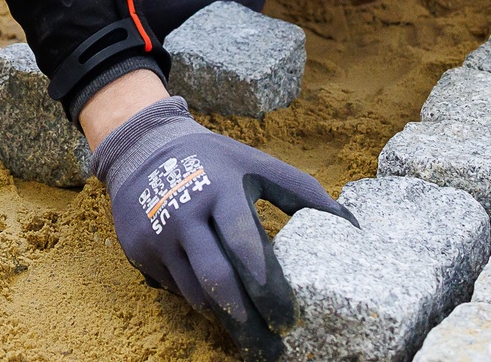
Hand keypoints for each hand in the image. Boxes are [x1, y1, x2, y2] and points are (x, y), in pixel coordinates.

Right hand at [88, 96, 346, 359]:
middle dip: (247, 323)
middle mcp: (186, 215)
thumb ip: (302, 192)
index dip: (269, 288)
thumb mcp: (256, 164)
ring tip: (253, 339)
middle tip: (272, 349)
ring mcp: (158, 235)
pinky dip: (201, 302)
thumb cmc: (213, 160)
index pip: (246, 247)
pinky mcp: (139, 252)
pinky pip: (176, 290)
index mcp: (220, 191)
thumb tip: (351, 225)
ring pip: (196, 294)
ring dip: (226, 321)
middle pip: (218, 282)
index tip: (289, 319)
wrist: (141, 148)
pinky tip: (220, 310)